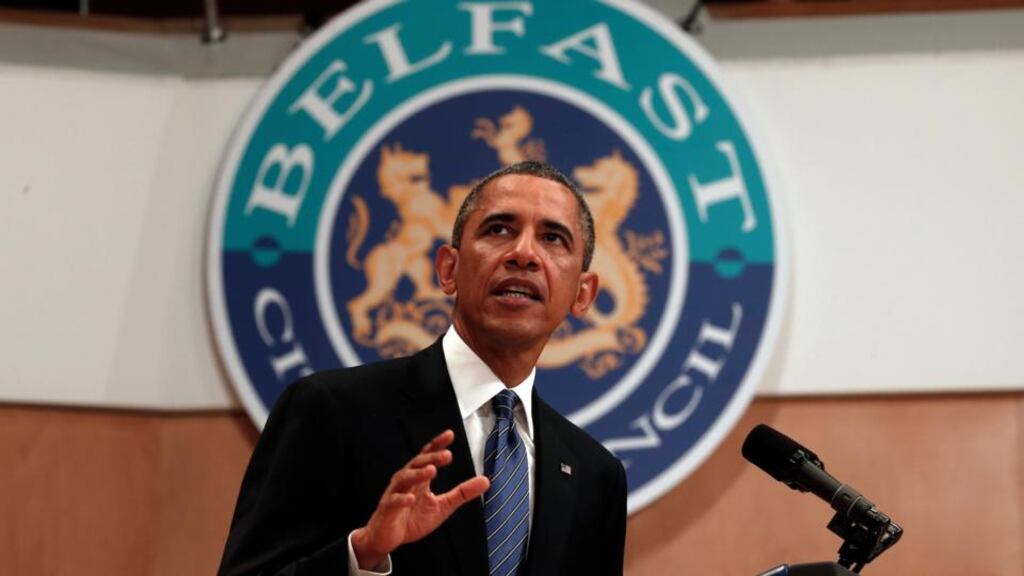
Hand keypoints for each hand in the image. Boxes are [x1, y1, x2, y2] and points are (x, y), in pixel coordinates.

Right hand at [351, 429, 489, 569]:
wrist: (388, 537)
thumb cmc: (413, 519)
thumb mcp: (443, 505)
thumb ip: (462, 493)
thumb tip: (486, 480)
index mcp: (420, 479)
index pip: (428, 456)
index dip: (438, 445)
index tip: (449, 435)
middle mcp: (407, 481)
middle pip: (418, 464)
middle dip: (431, 458)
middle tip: (447, 454)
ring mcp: (396, 494)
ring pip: (404, 478)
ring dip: (417, 474)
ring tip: (432, 470)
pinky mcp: (388, 509)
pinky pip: (393, 501)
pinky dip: (402, 499)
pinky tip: (411, 498)